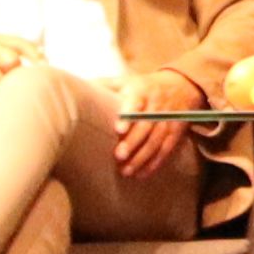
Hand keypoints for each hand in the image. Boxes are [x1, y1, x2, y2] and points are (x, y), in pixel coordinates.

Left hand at [112, 64, 197, 180]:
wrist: (182, 84)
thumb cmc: (143, 86)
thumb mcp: (125, 80)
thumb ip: (104, 86)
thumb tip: (71, 88)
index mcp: (141, 90)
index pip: (136, 101)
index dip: (128, 114)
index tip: (118, 129)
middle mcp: (157, 104)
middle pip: (147, 124)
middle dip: (133, 142)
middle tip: (118, 156)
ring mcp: (168, 118)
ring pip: (157, 139)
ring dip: (143, 156)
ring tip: (127, 171)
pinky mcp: (176, 130)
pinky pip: (167, 148)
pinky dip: (156, 162)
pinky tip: (143, 173)